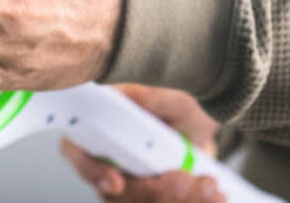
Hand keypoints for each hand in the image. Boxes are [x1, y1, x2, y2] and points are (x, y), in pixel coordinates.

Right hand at [59, 84, 222, 201]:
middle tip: (184, 179)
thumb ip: (149, 97)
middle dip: (154, 192)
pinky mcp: (150, 202)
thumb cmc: (182, 112)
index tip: (117, 181)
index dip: (91, 170)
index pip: (77, 154)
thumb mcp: (172, 99)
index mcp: (97, 131)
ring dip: (179, 200)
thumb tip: (124, 96)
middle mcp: (107, 164)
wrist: (207, 134)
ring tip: (208, 184)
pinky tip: (212, 195)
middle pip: (115, 193)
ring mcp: (129, 189)